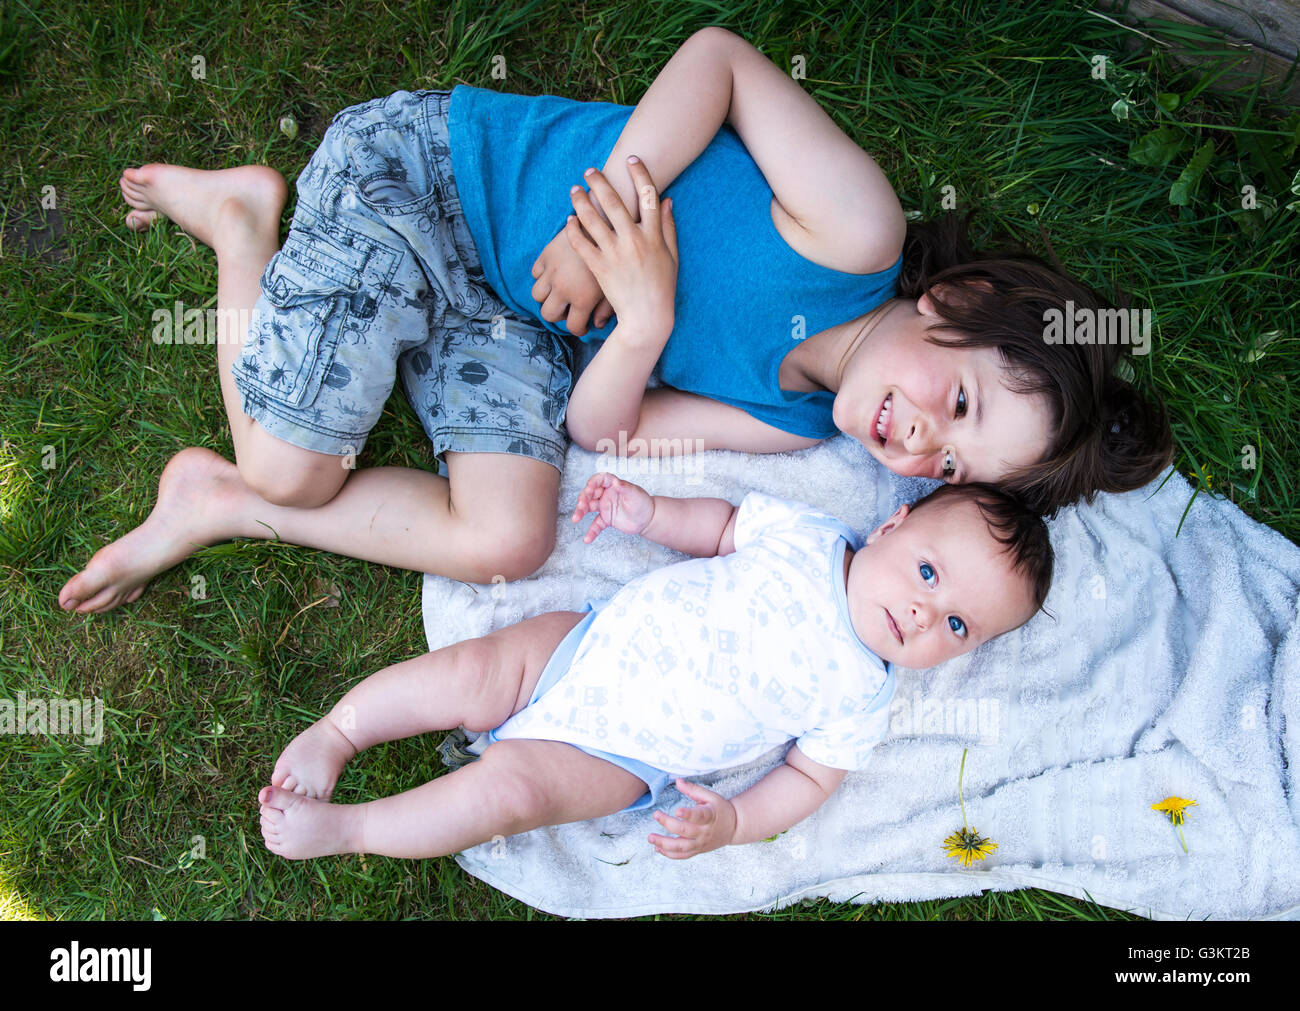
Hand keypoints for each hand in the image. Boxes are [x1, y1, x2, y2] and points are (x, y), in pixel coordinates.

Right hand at [530, 226, 613, 336]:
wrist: (608, 220)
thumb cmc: (620, 254)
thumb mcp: (617, 284)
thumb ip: (606, 309)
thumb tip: (598, 324)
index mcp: (583, 299)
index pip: (572, 327)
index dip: (578, 329)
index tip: (582, 326)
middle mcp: (564, 288)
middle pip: (548, 314)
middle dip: (558, 316)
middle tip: (568, 310)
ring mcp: (553, 271)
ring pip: (537, 295)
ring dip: (547, 296)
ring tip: (558, 292)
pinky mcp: (547, 254)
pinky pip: (535, 273)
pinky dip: (542, 276)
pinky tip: (554, 274)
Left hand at [564, 157, 677, 343]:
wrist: (648, 316)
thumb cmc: (662, 286)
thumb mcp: (672, 256)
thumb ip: (668, 226)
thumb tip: (666, 199)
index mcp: (653, 236)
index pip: (648, 196)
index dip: (639, 174)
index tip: (631, 160)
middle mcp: (633, 241)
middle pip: (614, 202)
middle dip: (600, 182)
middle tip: (589, 170)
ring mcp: (614, 254)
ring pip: (593, 219)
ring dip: (581, 201)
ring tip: (574, 190)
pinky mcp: (599, 268)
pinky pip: (581, 244)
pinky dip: (573, 230)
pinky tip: (569, 220)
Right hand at [571, 472, 654, 542]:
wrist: (648, 519)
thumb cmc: (642, 503)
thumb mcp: (635, 493)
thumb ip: (624, 487)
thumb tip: (615, 482)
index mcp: (613, 485)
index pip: (600, 480)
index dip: (593, 482)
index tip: (589, 487)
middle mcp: (606, 495)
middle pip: (590, 494)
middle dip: (583, 498)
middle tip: (581, 505)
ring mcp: (605, 507)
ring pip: (588, 508)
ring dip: (581, 512)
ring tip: (576, 519)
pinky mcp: (606, 519)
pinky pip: (596, 525)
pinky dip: (591, 532)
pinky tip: (587, 539)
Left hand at [648, 779, 736, 858]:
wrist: (733, 827)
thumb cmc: (720, 809)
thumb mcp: (710, 796)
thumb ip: (693, 789)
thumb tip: (677, 781)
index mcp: (709, 816)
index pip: (698, 816)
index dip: (687, 814)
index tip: (676, 810)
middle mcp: (704, 832)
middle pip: (684, 831)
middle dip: (668, 824)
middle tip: (656, 815)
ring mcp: (700, 843)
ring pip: (681, 847)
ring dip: (664, 844)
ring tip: (651, 838)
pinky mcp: (697, 850)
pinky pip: (682, 856)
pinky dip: (669, 854)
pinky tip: (658, 848)